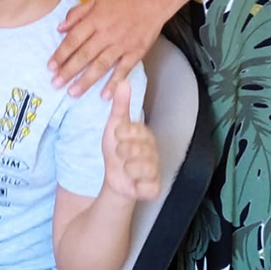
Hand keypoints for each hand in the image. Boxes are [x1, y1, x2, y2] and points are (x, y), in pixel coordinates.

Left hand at [50, 0, 161, 97]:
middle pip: (84, 55)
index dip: (61, 54)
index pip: (74, 40)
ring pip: (101, 65)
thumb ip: (77, 13)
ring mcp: (122, 45)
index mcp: (95, 20)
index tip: (50, 67)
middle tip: (56, 84)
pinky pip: (123, 70)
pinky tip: (105, 95)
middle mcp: (107, 34)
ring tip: (73, 92)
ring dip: (86, 80)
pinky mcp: (135, 52)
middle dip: (68, 71)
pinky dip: (114, 83)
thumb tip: (60, 28)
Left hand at [100, 80, 160, 200]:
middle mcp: (154, 151)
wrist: (115, 178)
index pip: (130, 129)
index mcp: (146, 134)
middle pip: (133, 149)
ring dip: (126, 169)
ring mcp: (156, 169)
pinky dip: (134, 186)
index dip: (119, 135)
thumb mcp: (114, 126)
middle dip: (121, 153)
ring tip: (126, 169)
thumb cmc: (117, 149)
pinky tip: (133, 182)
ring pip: (137, 167)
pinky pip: (145, 186)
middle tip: (121, 155)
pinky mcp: (155, 187)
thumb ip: (121, 105)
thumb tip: (124, 81)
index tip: (118, 138)